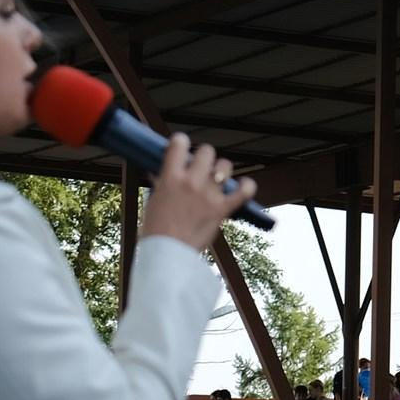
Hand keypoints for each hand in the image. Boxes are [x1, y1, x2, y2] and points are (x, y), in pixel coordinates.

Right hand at [142, 133, 255, 249]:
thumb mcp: (153, 201)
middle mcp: (191, 182)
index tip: (181, 149)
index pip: (179, 143)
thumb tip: (158, 173)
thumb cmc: (155, 231)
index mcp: (170, 177)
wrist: (167, 256)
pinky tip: (243, 186)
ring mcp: (208, 195)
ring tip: (216, 180)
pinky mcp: (222, 210)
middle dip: (204, 157)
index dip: (181, 143)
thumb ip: (161, 183)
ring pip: (224, 166)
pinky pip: (243, 191)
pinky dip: (246, 187)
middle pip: (206, 151)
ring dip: (221, 170)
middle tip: (200, 169)